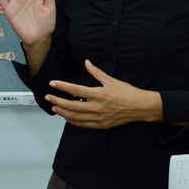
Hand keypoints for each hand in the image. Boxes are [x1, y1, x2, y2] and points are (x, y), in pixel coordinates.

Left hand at [45, 60, 161, 128]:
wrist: (140, 107)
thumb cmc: (128, 93)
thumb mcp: (112, 80)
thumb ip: (96, 72)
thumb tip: (87, 63)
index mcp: (98, 94)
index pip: (75, 90)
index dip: (61, 86)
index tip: (52, 83)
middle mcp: (97, 107)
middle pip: (71, 106)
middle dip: (57, 101)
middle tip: (48, 97)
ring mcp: (98, 118)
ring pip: (75, 117)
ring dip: (62, 112)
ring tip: (54, 107)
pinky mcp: (101, 125)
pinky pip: (83, 124)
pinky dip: (73, 121)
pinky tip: (67, 117)